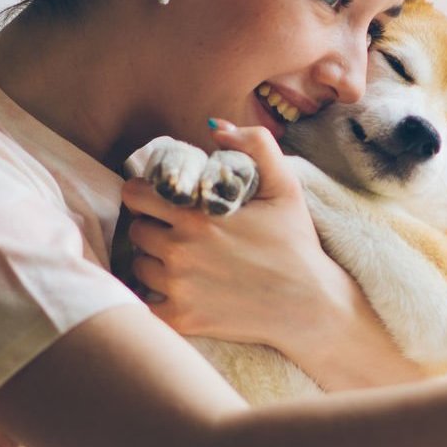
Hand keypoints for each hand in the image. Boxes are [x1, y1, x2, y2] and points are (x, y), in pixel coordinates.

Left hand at [121, 121, 353, 352]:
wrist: (310, 306)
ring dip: (153, 263)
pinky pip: (144, 305)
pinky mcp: (183, 318)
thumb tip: (215, 128)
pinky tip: (173, 292)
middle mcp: (179, 249)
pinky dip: (153, 299)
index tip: (162, 202)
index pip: (136, 195)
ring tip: (181, 263)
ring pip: (139, 266)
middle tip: (175, 233)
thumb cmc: (297, 245)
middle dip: (152, 228)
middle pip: (136, 230)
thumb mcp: (285, 186)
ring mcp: (178, 286)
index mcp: (195, 214)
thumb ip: (255, 145)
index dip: (146, 194)